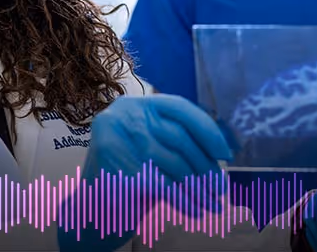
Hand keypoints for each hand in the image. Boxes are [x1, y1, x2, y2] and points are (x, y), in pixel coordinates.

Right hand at [60, 95, 231, 251]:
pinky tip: (196, 211)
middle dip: (205, 165)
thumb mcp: (150, 147)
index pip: (179, 107)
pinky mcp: (121, 171)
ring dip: (199, 187)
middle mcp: (123, 117)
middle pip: (180, 138)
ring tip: (212, 202)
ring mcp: (120, 143)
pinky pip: (166, 187)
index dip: (207, 129)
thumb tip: (224, 145)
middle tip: (221, 187)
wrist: (91, 210)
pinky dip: (185, 201)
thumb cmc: (128, 175)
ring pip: (176, 164)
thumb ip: (177, 138)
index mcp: (132, 105)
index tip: (225, 152)